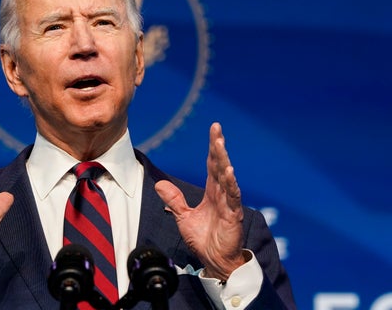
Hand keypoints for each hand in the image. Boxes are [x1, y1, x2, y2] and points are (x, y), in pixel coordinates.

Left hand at [155, 122, 244, 280]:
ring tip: (220, 145)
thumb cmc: (204, 239)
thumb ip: (174, 200)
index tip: (214, 130)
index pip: (211, 165)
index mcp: (212, 192)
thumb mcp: (183, 217)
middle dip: (218, 147)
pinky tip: (229, 172)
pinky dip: (231, 185)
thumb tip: (158, 184)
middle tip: (216, 129)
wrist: (214, 261)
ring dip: (223, 161)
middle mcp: (222, 194)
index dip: (212, 148)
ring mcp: (229, 203)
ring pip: (226, 178)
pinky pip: (232, 197)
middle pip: (219, 165)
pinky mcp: (233, 216)